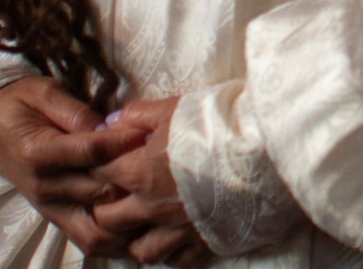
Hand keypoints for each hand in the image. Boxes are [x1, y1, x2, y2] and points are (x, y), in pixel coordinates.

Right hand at [0, 76, 149, 256]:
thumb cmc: (21, 104)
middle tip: (165, 168)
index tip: (148, 134)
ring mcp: (50, 207)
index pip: (88, 153)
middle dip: (134, 181)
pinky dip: (115, 241)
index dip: (121, 144)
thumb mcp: (43, 92)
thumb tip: (107, 126)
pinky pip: (88, 240)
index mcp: (38, 153)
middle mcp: (44, 187)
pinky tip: (143, 230)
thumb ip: (74, 110)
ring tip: (159, 207)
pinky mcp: (56, 218)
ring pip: (95, 229)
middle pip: (98, 191)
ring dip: (128, 222)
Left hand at [91, 97, 217, 266]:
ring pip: (138, 251)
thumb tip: (112, 124)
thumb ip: (137, 116)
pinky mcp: (205, 244)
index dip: (93, 168)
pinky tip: (174, 239)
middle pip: (107, 220)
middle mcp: (152, 208)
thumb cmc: (221, 122)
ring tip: (141, 224)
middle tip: (114, 194)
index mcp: (140, 173)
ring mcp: (178, 231)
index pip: (97, 175)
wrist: (269, 147)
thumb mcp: (174, 108)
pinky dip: (170, 253)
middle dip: (104, 207)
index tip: (99, 161)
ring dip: (134, 238)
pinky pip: (176, 262)